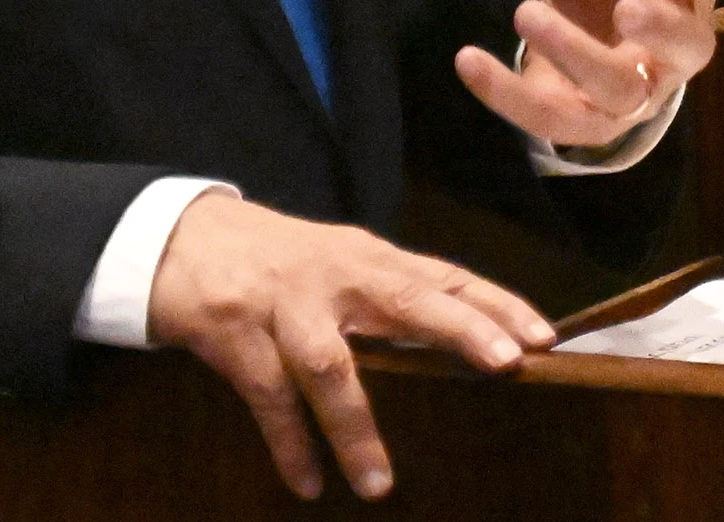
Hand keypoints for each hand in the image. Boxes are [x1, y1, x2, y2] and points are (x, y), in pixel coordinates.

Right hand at [144, 190, 551, 500]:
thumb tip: (462, 339)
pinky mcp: (237, 333)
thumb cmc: (277, 261)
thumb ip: (392, 297)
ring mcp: (285, 304)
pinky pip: (268, 397)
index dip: (495, 305)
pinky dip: (290, 443)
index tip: (542, 336)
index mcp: (368, 258)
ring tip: (379, 484)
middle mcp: (335, 275)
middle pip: (406, 297)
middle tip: (503, 362)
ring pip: (330, 365)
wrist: (180, 238)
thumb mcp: (340, 266)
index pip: (445, 277)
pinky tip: (309, 483)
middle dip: (458, 328)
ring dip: (355, 426)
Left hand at [455, 0, 719, 150]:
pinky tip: (468, 59)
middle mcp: (672, 51)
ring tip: (527, 11)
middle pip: (686, 46)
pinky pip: (552, 119)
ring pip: (619, 89)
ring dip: (576, 54)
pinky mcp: (585, 123)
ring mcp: (633, 94)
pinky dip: (508, 94)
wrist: (590, 51)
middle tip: (627, 8)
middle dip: (661, 27)